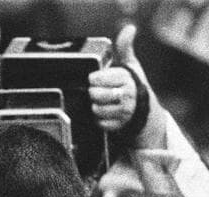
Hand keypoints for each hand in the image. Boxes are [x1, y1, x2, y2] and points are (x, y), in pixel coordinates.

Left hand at [89, 24, 164, 145]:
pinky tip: (102, 113)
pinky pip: (99, 123)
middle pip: (98, 94)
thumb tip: (130, 28)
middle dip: (93, 93)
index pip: (104, 78)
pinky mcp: (118, 126)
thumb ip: (125, 48)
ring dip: (94, 106)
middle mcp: (127, 96)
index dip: (95, 78)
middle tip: (94, 91)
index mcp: (128, 79)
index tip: (93, 78)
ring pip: (97, 109)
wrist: (144, 110)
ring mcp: (123, 112)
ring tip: (98, 102)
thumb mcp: (130, 66)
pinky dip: (97, 119)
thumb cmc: (133, 85)